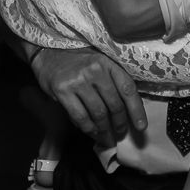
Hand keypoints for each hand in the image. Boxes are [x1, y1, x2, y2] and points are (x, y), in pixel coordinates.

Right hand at [31, 47, 146, 141]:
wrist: (48, 52)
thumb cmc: (77, 60)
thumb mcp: (99, 62)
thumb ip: (111, 81)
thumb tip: (125, 110)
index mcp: (108, 62)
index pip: (128, 89)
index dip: (136, 110)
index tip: (141, 126)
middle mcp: (95, 70)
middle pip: (114, 104)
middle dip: (119, 123)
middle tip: (120, 133)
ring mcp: (78, 81)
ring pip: (98, 113)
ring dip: (104, 130)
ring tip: (106, 137)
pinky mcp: (63, 91)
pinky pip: (80, 116)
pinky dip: (88, 128)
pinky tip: (92, 132)